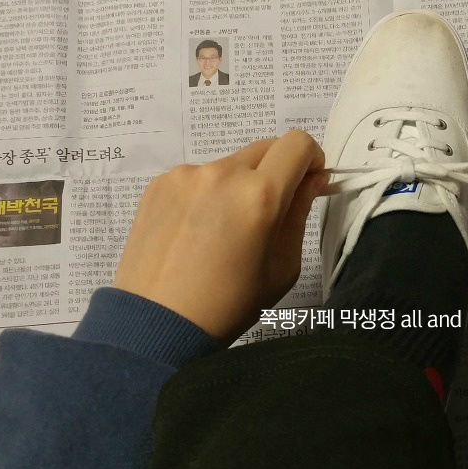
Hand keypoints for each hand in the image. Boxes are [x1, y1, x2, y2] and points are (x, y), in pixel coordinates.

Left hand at [112, 131, 325, 342]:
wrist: (155, 324)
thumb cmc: (228, 305)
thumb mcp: (281, 266)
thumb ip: (299, 214)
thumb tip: (312, 180)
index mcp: (259, 194)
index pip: (298, 144)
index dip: (311, 160)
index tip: (307, 183)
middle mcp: (222, 173)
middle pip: (265, 149)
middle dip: (276, 172)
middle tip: (267, 214)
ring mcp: (185, 176)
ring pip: (229, 165)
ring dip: (239, 185)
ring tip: (223, 230)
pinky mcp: (158, 184)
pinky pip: (197, 178)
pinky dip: (207, 194)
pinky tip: (195, 232)